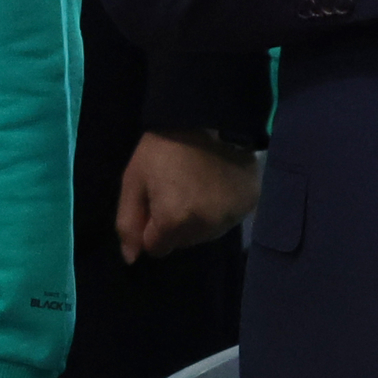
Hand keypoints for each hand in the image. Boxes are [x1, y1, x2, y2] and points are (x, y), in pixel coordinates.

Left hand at [114, 130, 258, 265]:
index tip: (154, 200)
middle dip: (173, 224)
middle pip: (181, 242)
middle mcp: (205, 227)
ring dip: (196, 220)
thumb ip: (128, 222)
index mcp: (174, 221)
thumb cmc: (162, 149)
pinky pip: (226, 221)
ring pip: (204, 235)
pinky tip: (214, 187)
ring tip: (195, 187)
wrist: (205, 119)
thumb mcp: (133, 181)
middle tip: (174, 189)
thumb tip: (131, 258)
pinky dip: (218, 210)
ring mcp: (231, 219)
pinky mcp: (248, 208)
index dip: (151, 225)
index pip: (156, 248)